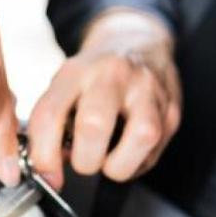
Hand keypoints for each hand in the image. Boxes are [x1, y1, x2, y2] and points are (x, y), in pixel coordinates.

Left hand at [27, 9, 181, 188]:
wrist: (135, 41)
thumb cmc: (93, 75)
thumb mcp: (64, 86)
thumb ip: (51, 123)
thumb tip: (48, 169)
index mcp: (76, 72)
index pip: (50, 115)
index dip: (44, 156)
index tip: (48, 175)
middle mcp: (112, 75)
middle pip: (95, 126)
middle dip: (85, 160)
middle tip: (84, 162)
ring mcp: (147, 89)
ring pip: (141, 136)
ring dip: (120, 165)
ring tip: (110, 161)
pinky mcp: (171, 108)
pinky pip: (156, 148)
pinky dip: (138, 162)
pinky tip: (128, 153)